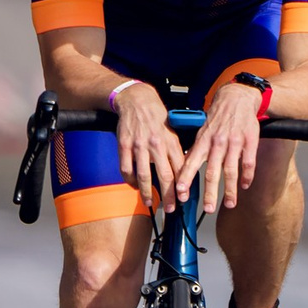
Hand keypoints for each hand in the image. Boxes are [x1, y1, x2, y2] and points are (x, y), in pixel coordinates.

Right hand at [112, 82, 182, 211]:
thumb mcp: (172, 131)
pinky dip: (129, 180)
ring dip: (147, 192)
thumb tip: (183, 172)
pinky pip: (126, 168)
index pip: (180, 168)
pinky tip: (133, 185)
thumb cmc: (156, 116)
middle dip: (168, 196)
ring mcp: (139, 145)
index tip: (183, 199)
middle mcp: (156, 144)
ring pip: (143, 175)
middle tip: (170, 208)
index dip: (182, 186)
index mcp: (171, 141)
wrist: (136, 99)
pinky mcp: (124, 145)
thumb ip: (176, 150)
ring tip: (149, 202)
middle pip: (164, 176)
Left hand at [176, 82, 262, 210]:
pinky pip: (248, 163)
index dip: (185, 179)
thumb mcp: (202, 130)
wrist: (237, 97)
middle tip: (208, 209)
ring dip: (229, 190)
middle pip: (212, 172)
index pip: (191, 162)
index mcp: (203, 140)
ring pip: (231, 170)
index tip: (180, 194)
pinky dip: (247, 176)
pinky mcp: (250, 141)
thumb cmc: (218, 116)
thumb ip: (195, 149)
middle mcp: (217, 143)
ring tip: (229, 204)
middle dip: (209, 193)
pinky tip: (244, 186)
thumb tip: (183, 168)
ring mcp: (234, 142)